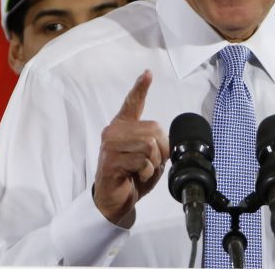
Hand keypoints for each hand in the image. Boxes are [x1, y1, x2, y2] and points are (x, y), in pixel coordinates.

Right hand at [93, 70, 168, 224]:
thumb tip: (163, 142)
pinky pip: (141, 161)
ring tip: (142, 171)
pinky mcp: (111, 161)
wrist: (115, 200)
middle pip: (153, 130)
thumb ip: (154, 143)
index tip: (148, 73)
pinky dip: (146, 172)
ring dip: (153, 163)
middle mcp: (114, 132)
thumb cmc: (131, 177)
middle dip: (162, 150)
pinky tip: (136, 177)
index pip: (132, 103)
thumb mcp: (148, 157)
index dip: (140, 87)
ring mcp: (110, 146)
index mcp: (123, 127)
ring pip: (149, 145)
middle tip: (153, 164)